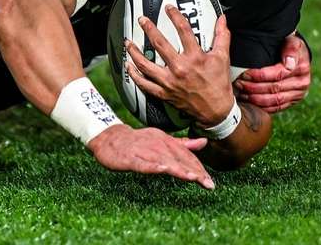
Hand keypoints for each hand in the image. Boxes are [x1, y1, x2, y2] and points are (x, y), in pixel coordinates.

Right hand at [87, 124, 213, 188]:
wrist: (110, 137)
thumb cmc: (137, 142)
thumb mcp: (162, 140)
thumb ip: (183, 144)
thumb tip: (204, 142)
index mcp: (165, 140)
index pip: (186, 155)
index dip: (199, 167)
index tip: (210, 181)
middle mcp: (157, 144)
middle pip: (178, 158)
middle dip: (194, 171)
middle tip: (208, 184)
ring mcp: (143, 150)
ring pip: (164, 160)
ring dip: (179, 169)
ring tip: (193, 177)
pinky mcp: (130, 158)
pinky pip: (143, 163)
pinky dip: (153, 166)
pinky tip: (163, 169)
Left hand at [127, 9, 233, 125]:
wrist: (216, 111)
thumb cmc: (218, 84)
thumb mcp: (223, 57)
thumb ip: (222, 36)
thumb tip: (222, 19)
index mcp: (195, 58)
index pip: (183, 30)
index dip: (175, 16)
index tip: (168, 8)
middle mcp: (180, 68)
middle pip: (159, 44)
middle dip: (149, 29)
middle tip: (142, 20)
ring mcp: (170, 82)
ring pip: (145, 65)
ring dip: (134, 52)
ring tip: (128, 42)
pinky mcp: (164, 93)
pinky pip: (144, 84)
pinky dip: (134, 75)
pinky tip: (129, 67)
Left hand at [234, 33, 310, 112]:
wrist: (297, 54)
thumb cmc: (288, 45)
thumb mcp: (291, 41)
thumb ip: (290, 49)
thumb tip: (289, 64)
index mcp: (301, 68)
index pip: (277, 75)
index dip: (259, 76)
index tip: (244, 74)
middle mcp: (302, 83)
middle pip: (275, 89)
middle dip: (254, 88)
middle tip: (238, 85)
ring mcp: (298, 94)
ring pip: (275, 101)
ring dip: (256, 99)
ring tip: (242, 94)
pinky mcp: (293, 101)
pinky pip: (278, 108)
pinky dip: (263, 107)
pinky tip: (250, 103)